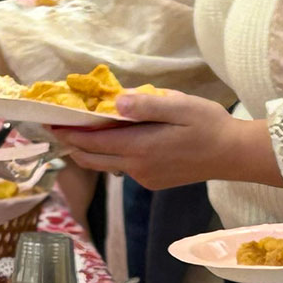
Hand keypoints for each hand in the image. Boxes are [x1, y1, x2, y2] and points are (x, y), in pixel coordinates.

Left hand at [53, 91, 245, 188]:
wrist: (234, 154)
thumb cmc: (208, 125)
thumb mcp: (180, 106)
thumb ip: (147, 105)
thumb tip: (116, 103)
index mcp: (140, 148)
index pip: (92, 143)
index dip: (68, 133)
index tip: (48, 122)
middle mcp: (137, 168)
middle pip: (92, 159)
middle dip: (70, 143)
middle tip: (53, 126)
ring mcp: (144, 177)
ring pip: (105, 164)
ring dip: (88, 149)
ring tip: (76, 129)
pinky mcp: (153, 180)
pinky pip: (121, 167)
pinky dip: (108, 153)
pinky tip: (109, 137)